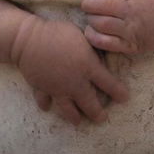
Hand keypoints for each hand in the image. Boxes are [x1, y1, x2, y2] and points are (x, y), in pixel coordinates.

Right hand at [11, 16, 127, 125]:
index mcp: (87, 66)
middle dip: (98, 113)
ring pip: (69, 110)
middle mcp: (75, 83)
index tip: (124, 98)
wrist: (29, 40)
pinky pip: (46, 101)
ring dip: (75, 117)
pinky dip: (47, 104)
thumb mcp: (81, 35)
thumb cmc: (57, 32)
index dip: (118, 92)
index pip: (108, 83)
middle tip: (102, 118)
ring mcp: (58, 89)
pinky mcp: (42, 90)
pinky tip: (49, 107)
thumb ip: (93, 48)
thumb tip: (101, 54)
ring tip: (79, 121)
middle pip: (90, 104)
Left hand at [81, 0, 153, 54]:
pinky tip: (91, 32)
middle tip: (87, 5)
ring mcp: (132, 30)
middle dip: (89, 3)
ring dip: (91, 19)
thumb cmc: (152, 4)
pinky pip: (106, 42)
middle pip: (103, 5)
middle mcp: (134, 11)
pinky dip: (94, 37)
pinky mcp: (130, 46)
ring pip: (102, 23)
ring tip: (91, 18)